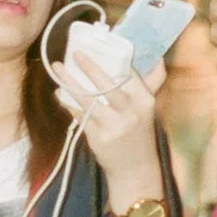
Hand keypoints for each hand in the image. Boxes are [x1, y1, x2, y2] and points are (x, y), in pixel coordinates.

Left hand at [54, 56, 165, 188]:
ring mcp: (114, 125)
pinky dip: (68, 102)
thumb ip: (151, 83)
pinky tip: (60, 93)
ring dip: (70, 82)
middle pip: (107, 84)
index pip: (128, 73)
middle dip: (89, 67)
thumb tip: (158, 58)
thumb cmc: (139, 133)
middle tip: (75, 54)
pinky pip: (79, 114)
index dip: (113, 58)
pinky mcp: (98, 137)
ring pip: (88, 98)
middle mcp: (131, 112)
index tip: (98, 46)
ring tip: (57, 69)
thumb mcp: (148, 109)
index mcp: (144, 100)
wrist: (135, 169)